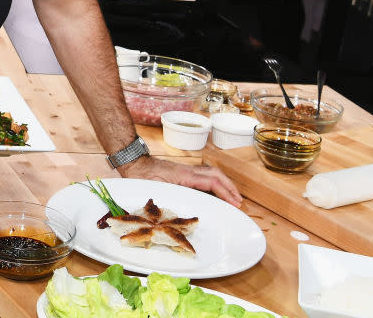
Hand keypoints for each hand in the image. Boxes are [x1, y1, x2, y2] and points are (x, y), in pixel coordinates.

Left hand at [116, 156, 242, 206]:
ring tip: (231, 195)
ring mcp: (186, 170)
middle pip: (216, 175)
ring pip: (211, 173)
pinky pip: (203, 175)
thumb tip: (184, 210)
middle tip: (238, 200)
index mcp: (185, 176)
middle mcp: (189, 171)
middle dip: (229, 187)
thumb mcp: (157, 189)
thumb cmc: (143, 176)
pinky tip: (214, 191)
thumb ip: (171, 197)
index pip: (212, 182)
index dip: (225, 192)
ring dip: (223, 183)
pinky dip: (213, 182)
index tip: (234, 203)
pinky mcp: (182, 172)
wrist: (134, 163)